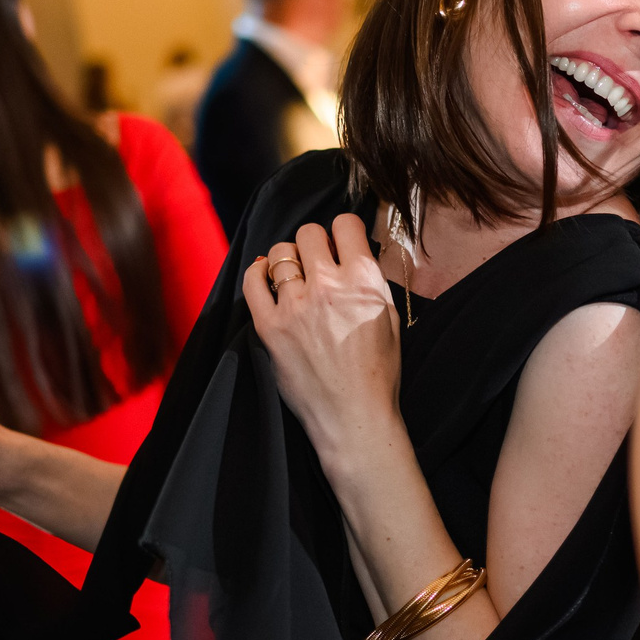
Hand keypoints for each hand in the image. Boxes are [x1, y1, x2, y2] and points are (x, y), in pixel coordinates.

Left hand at [242, 215, 402, 458]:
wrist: (354, 416)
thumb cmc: (378, 372)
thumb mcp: (388, 317)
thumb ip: (370, 280)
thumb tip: (351, 252)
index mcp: (363, 281)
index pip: (345, 224)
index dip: (344, 231)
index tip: (341, 244)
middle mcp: (328, 286)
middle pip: (308, 233)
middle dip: (315, 243)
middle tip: (318, 263)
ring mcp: (294, 306)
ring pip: (278, 253)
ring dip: (287, 259)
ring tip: (294, 276)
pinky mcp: (269, 326)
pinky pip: (252, 281)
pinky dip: (257, 273)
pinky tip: (265, 277)